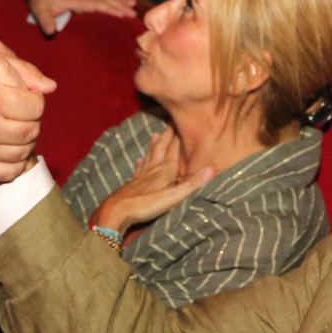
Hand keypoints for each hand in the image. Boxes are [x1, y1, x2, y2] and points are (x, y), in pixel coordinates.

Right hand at [0, 44, 45, 184]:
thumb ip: (19, 70)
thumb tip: (50, 86)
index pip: (36, 106)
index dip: (34, 101)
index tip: (25, 99)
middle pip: (32, 130)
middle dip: (31, 121)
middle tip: (19, 116)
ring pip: (24, 152)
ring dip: (24, 142)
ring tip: (13, 130)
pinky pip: (10, 171)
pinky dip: (15, 162)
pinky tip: (8, 148)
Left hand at [27, 0, 136, 35]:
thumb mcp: (40, 11)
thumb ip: (46, 21)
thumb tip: (51, 32)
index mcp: (75, 1)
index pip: (95, 5)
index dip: (108, 9)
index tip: (121, 14)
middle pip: (104, 0)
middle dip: (120, 6)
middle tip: (134, 12)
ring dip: (119, 0)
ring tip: (133, 3)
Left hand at [90, 127, 213, 232]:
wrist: (119, 210)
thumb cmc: (148, 203)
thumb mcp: (174, 195)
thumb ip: (192, 183)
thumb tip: (212, 169)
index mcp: (165, 169)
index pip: (174, 148)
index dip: (178, 136)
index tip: (181, 122)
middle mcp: (154, 168)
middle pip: (161, 148)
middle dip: (167, 136)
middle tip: (169, 123)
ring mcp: (142, 175)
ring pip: (150, 155)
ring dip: (153, 144)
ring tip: (155, 134)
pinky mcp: (134, 183)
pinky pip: (139, 168)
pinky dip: (141, 162)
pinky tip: (139, 160)